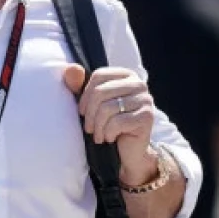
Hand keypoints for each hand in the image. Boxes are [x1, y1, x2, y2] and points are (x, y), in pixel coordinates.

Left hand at [63, 64, 157, 183]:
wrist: (128, 148)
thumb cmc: (107, 123)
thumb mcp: (91, 103)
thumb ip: (79, 85)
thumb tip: (71, 68)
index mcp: (126, 75)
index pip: (98, 76)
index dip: (84, 95)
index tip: (81, 111)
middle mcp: (139, 84)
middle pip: (100, 92)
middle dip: (89, 114)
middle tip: (88, 128)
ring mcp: (145, 99)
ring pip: (107, 108)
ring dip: (97, 127)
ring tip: (98, 135)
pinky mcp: (147, 116)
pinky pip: (117, 122)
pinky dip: (108, 133)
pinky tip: (109, 138)